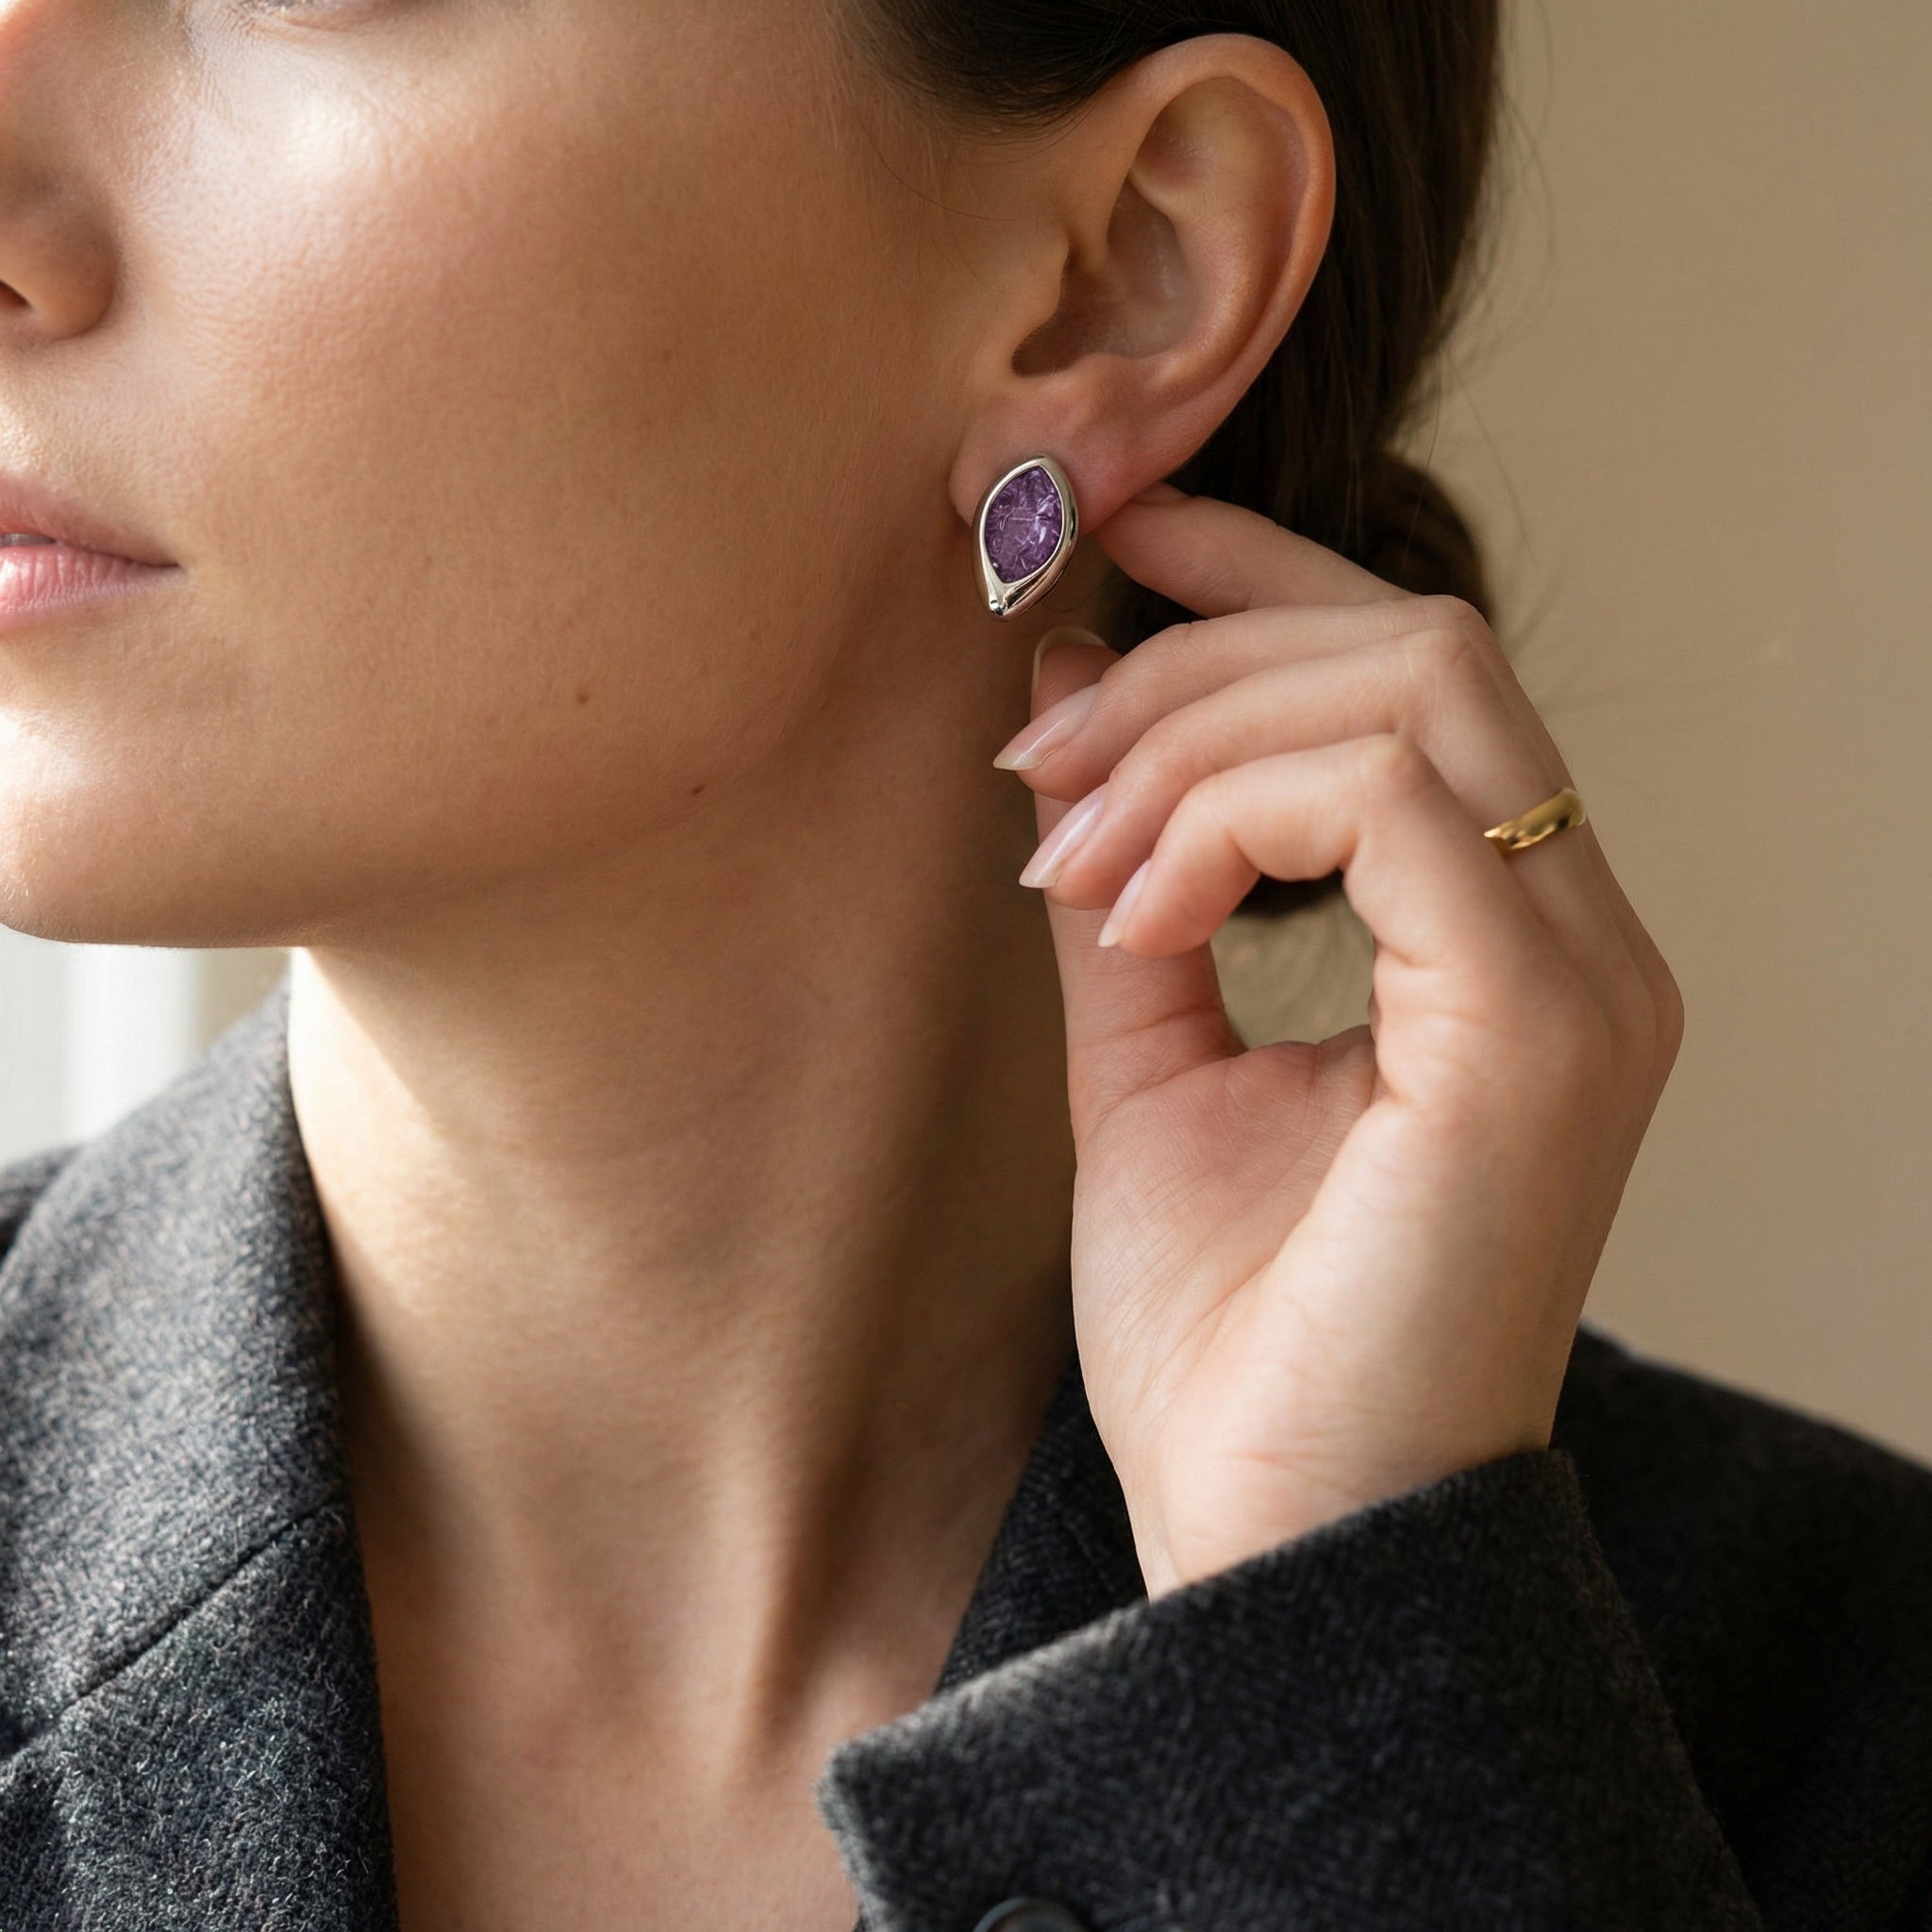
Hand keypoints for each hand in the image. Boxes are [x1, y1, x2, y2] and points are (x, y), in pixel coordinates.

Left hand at [997, 487, 1682, 1593]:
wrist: (1276, 1547)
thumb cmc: (1229, 1334)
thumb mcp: (1148, 1060)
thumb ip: (1130, 875)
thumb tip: (1075, 682)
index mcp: (1504, 942)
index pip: (1415, 674)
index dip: (1262, 573)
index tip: (1112, 542)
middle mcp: (1578, 937)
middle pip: (1411, 644)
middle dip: (1192, 662)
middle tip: (1037, 765)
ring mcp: (1578, 978)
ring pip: (1405, 687)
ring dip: (1190, 738)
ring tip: (1067, 860)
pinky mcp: (1540, 1031)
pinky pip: (1384, 798)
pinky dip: (1222, 817)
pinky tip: (1131, 918)